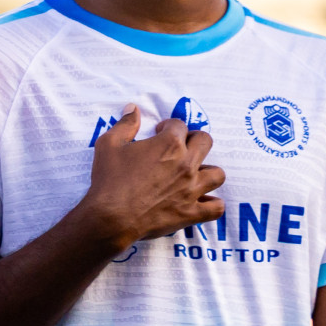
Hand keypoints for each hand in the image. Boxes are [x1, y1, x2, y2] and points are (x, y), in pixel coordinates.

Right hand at [80, 105, 224, 250]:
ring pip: (217, 174)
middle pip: (205, 142)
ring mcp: (192, 189)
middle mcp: (186, 164)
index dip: (168, 126)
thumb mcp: (109, 144)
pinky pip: (216, 207)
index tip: (159, 133)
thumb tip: (133, 108)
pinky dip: (212, 203)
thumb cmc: (109, 179)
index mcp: (169, 144)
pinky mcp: (192, 212)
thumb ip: (125, 124)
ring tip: (193, 173)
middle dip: (193, 139)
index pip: (179, 125)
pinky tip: (200, 201)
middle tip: (179, 147)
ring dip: (207, 171)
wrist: (111, 217)